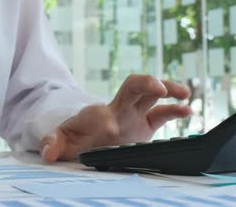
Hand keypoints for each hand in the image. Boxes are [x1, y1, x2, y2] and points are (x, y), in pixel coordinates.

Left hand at [40, 74, 190, 162]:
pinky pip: (162, 114)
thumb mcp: (60, 140)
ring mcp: (133, 116)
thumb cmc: (71, 137)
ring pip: (151, 96)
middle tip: (160, 88)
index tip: (110, 128)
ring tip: (185, 93)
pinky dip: (175, 111)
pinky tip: (188, 111)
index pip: (106, 109)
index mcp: (99, 115)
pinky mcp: (144, 125)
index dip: (108, 119)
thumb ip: (53, 143)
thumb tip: (48, 152)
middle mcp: (119, 111)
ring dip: (168, 89)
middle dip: (146, 83)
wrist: (82, 136)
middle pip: (134, 87)